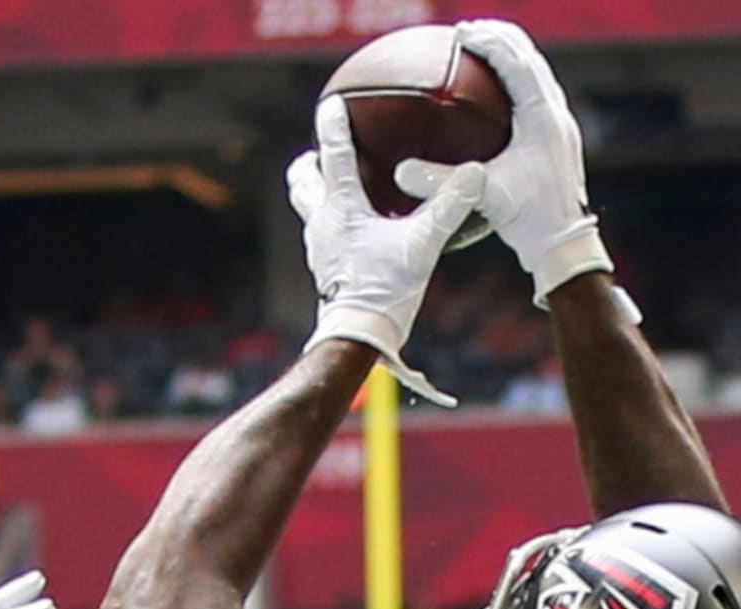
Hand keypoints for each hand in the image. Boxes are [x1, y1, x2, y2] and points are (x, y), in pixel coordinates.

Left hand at [289, 95, 484, 406]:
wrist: (357, 335)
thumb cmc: (384, 290)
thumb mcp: (422, 245)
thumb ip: (448, 207)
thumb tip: (477, 172)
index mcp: (341, 209)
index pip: (333, 155)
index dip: (333, 125)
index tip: (331, 101)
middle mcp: (322, 223)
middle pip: (302, 181)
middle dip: (308, 162)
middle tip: (319, 149)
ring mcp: (320, 248)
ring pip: (309, 208)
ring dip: (317, 190)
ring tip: (335, 182)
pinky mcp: (326, 268)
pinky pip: (324, 233)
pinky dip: (333, 219)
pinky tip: (355, 226)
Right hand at [396, 19, 611, 305]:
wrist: (564, 242)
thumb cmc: (528, 220)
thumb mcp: (483, 196)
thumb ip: (441, 183)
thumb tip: (400, 172)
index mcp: (543, 116)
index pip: (517, 63)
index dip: (489, 43)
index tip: (462, 32)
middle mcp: (556, 114)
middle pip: (529, 58)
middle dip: (500, 39)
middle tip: (468, 32)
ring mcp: (558, 126)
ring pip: (535, 75)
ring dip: (509, 59)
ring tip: (480, 54)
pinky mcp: (555, 140)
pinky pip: (533, 98)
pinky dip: (512, 86)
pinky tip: (490, 100)